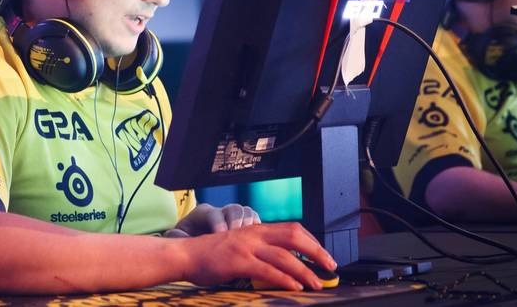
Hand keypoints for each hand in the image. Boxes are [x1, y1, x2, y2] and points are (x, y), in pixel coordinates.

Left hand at [164, 203, 259, 236]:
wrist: (194, 239)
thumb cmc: (187, 240)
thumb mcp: (178, 238)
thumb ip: (176, 237)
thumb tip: (174, 236)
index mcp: (203, 213)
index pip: (214, 214)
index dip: (219, 224)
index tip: (220, 237)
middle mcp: (220, 211)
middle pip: (233, 209)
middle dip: (236, 222)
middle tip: (237, 237)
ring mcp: (233, 217)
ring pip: (246, 212)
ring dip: (249, 225)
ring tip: (249, 238)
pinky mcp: (244, 224)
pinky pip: (255, 220)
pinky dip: (258, 228)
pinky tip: (258, 241)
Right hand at [177, 221, 337, 290]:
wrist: (186, 254)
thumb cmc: (212, 254)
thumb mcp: (240, 246)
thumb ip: (260, 250)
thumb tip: (283, 263)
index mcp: (256, 229)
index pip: (292, 228)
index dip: (312, 241)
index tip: (323, 255)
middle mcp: (254, 234)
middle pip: (294, 236)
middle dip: (316, 251)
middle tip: (330, 266)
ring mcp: (246, 247)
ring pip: (284, 256)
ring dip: (305, 270)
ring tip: (317, 283)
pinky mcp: (238, 261)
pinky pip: (267, 270)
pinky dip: (285, 279)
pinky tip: (295, 287)